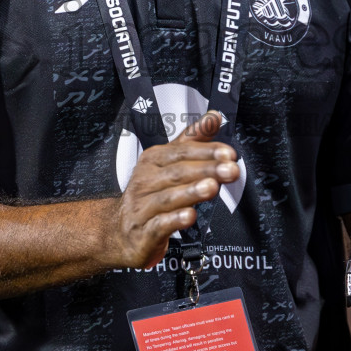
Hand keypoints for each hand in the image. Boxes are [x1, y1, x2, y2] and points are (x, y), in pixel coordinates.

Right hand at [107, 111, 238, 269]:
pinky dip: (175, 220)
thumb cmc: (149, 195)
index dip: (206, 151)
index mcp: (153, 161)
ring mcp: (142, 207)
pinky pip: (159, 224)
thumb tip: (214, 117)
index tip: (228, 153)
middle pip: (177, 173)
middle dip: (206, 170)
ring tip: (212, 187)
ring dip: (191, 191)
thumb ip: (192, 141)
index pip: (181, 152)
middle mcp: (145, 181)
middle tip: (230, 169)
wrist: (119, 232)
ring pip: (168, 197)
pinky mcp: (143, 233)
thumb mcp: (168, 164)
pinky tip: (190, 215)